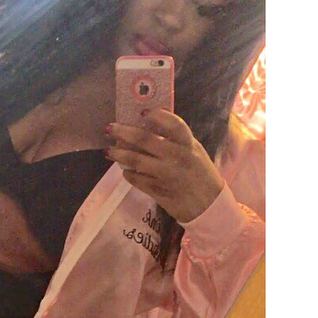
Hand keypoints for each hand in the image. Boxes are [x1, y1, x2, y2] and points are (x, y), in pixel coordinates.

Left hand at [104, 110, 225, 224]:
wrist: (209, 205)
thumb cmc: (201, 174)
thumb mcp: (194, 152)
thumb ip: (176, 140)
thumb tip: (149, 126)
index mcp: (188, 144)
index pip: (173, 124)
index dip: (158, 116)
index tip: (142, 112)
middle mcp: (177, 157)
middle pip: (145, 140)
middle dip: (124, 132)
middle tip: (109, 128)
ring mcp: (166, 175)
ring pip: (136, 161)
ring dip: (119, 154)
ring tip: (108, 151)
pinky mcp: (158, 191)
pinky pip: (137, 179)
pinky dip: (128, 174)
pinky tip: (125, 170)